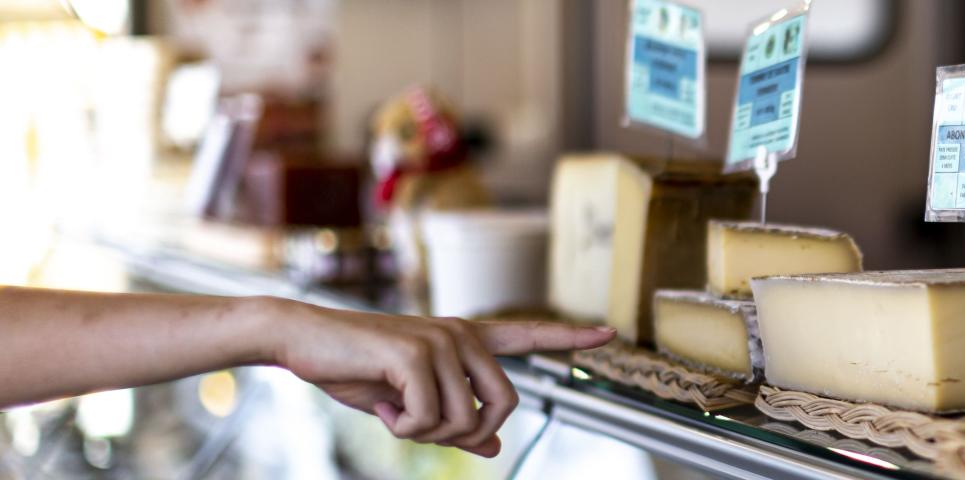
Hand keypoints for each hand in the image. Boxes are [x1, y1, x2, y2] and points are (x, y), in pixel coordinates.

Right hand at [263, 300, 613, 456]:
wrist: (303, 340)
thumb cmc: (357, 370)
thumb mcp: (410, 401)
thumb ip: (455, 419)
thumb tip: (496, 445)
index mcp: (466, 340)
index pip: (528, 336)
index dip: (569, 339)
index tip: (609, 333)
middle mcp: (462, 335)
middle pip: (504, 406)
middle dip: (465, 433)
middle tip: (421, 426)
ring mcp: (442, 341)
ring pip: (465, 419)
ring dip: (426, 432)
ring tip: (394, 408)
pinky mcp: (417, 353)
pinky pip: (430, 418)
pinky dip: (403, 426)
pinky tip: (382, 402)